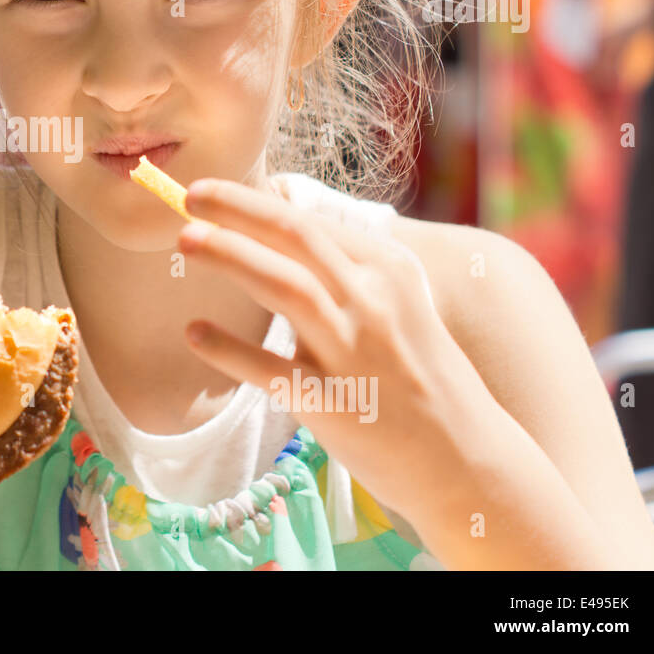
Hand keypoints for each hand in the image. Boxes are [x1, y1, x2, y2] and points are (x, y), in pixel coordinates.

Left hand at [177, 177, 507, 524]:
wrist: (468, 461)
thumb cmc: (420, 378)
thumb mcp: (399, 306)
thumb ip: (345, 272)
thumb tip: (273, 234)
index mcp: (389, 269)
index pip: (311, 221)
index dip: (252, 202)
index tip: (209, 192)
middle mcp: (375, 301)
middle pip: (294, 236)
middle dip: (237, 209)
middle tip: (187, 196)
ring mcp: (356, 352)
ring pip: (285, 286)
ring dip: (230, 255)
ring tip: (185, 240)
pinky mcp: (336, 404)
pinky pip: (271, 370)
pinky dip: (228, 349)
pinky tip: (194, 334)